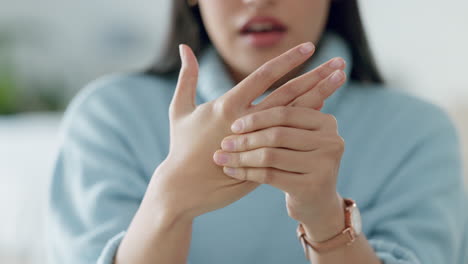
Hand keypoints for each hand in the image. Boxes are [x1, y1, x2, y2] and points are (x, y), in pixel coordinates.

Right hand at [150, 42, 345, 220]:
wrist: (184, 188)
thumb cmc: (180, 148)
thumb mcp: (180, 110)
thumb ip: (186, 77)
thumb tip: (184, 48)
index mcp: (228, 106)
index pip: (265, 77)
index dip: (288, 61)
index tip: (308, 48)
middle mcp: (248, 121)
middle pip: (290, 93)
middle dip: (316, 76)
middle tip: (339, 63)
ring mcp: (259, 143)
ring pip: (296, 115)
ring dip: (320, 96)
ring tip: (340, 81)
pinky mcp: (265, 160)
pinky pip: (291, 140)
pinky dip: (306, 126)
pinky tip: (324, 112)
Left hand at [214, 105, 345, 239]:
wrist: (316, 203)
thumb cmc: (298, 163)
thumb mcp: (296, 138)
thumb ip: (283, 118)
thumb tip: (247, 91)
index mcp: (326, 122)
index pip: (284, 114)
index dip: (256, 118)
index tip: (233, 125)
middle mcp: (331, 141)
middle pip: (277, 135)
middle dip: (246, 139)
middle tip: (223, 143)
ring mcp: (324, 165)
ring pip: (271, 156)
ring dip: (241, 157)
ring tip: (221, 158)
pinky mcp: (311, 187)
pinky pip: (270, 175)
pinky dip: (247, 172)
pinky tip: (231, 171)